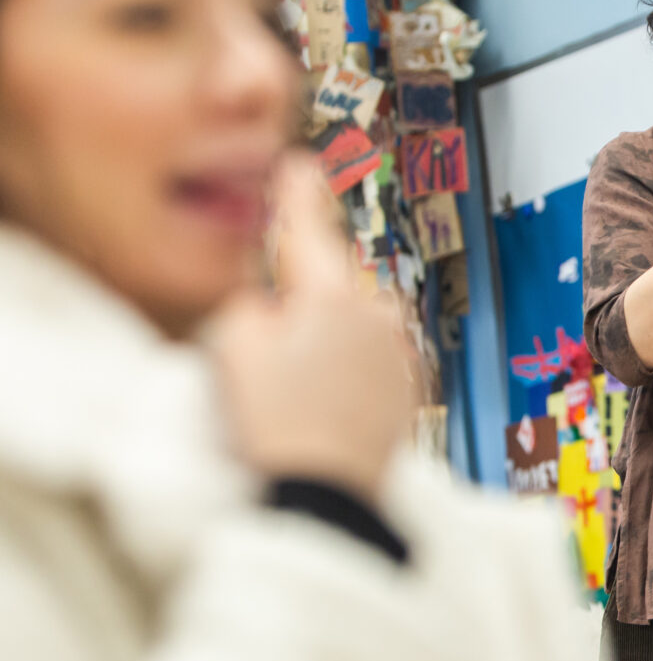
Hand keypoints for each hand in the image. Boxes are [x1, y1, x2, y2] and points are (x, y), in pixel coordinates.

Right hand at [208, 155, 416, 502]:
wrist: (327, 494)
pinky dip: (356, 360)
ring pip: (361, 317)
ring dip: (336, 326)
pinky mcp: (409, 385)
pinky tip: (333, 394)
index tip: (299, 165)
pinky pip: (378, 353)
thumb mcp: (234, 353)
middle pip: (337, 279)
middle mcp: (376, 314)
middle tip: (283, 327)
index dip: (297, 194)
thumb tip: (269, 304)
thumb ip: (250, 309)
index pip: (308, 229)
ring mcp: (399, 350)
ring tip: (306, 376)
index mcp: (332, 297)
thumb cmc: (276, 424)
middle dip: (310, 286)